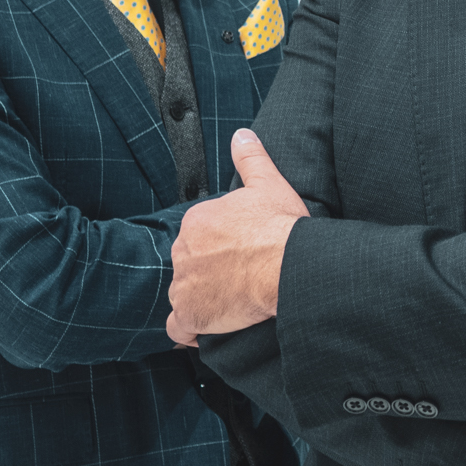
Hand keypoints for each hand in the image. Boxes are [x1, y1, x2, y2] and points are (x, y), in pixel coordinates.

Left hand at [166, 129, 308, 343]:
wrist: (288, 265)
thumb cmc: (281, 227)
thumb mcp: (269, 184)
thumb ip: (251, 157)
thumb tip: (241, 134)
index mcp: (198, 221)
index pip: (200, 237)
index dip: (220, 247)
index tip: (241, 254)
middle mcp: (184, 250)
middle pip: (190, 264)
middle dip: (209, 272)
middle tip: (240, 278)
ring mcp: (184, 284)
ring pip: (185, 293)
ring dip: (202, 298)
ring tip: (232, 302)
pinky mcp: (191, 314)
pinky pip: (178, 328)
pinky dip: (188, 330)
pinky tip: (205, 329)